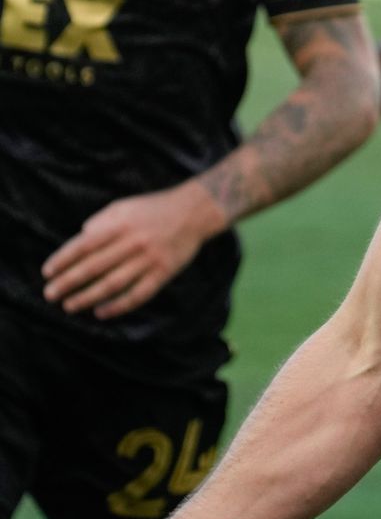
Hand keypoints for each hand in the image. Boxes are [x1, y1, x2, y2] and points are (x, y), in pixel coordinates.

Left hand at [42, 181, 225, 318]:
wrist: (195, 212)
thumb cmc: (154, 208)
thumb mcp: (124, 207)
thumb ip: (101, 221)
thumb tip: (81, 239)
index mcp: (120, 225)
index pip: (84, 245)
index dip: (63, 260)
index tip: (47, 272)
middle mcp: (133, 243)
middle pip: (94, 267)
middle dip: (68, 282)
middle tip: (50, 294)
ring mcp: (149, 259)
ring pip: (113, 284)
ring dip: (88, 297)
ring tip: (69, 306)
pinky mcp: (164, 273)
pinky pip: (138, 294)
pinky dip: (119, 305)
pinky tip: (102, 312)